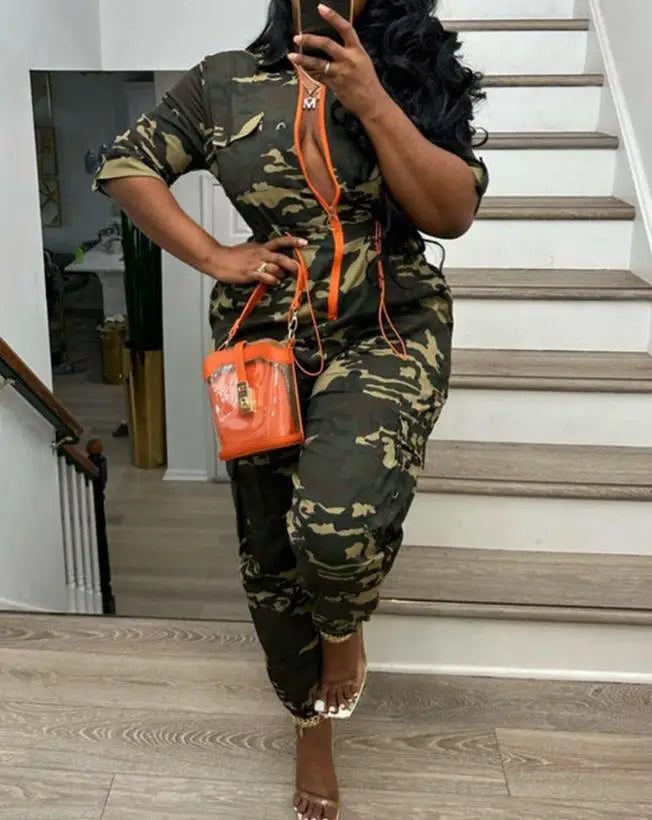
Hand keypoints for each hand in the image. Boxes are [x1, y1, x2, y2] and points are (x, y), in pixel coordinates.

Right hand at [205, 236, 306, 285]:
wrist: (217, 259)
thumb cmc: (232, 256)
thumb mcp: (249, 250)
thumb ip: (262, 253)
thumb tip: (271, 257)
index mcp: (261, 247)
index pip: (280, 241)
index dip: (292, 241)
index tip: (304, 241)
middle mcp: (261, 254)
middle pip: (281, 256)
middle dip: (292, 263)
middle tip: (300, 269)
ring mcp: (256, 264)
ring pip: (275, 267)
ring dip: (282, 274)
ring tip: (282, 277)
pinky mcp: (250, 273)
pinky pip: (265, 276)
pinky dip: (272, 280)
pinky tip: (274, 281)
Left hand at [289, 3, 386, 118]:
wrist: (371, 102)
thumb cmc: (368, 82)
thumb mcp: (363, 60)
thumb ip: (349, 51)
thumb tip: (335, 44)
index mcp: (357, 50)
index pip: (345, 28)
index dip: (333, 17)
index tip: (321, 8)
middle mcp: (348, 59)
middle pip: (326, 44)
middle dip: (310, 40)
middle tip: (298, 37)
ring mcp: (340, 73)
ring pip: (318, 63)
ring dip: (303, 60)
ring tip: (292, 56)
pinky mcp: (334, 85)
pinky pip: (318, 76)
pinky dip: (310, 72)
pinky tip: (302, 69)